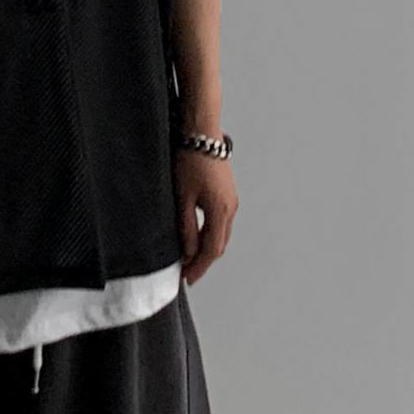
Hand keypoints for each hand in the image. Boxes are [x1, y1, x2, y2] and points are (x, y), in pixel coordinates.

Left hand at [175, 148, 236, 283]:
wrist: (201, 133)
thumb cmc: (190, 160)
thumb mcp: (182, 197)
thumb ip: (186, 227)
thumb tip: (187, 252)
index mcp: (221, 211)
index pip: (211, 250)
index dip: (199, 267)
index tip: (187, 279)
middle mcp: (231, 208)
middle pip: (219, 245)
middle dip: (203, 261)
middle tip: (186, 273)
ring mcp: (231, 200)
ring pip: (220, 234)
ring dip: (206, 248)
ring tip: (188, 258)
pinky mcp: (226, 194)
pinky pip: (220, 222)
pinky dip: (209, 234)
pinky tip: (195, 236)